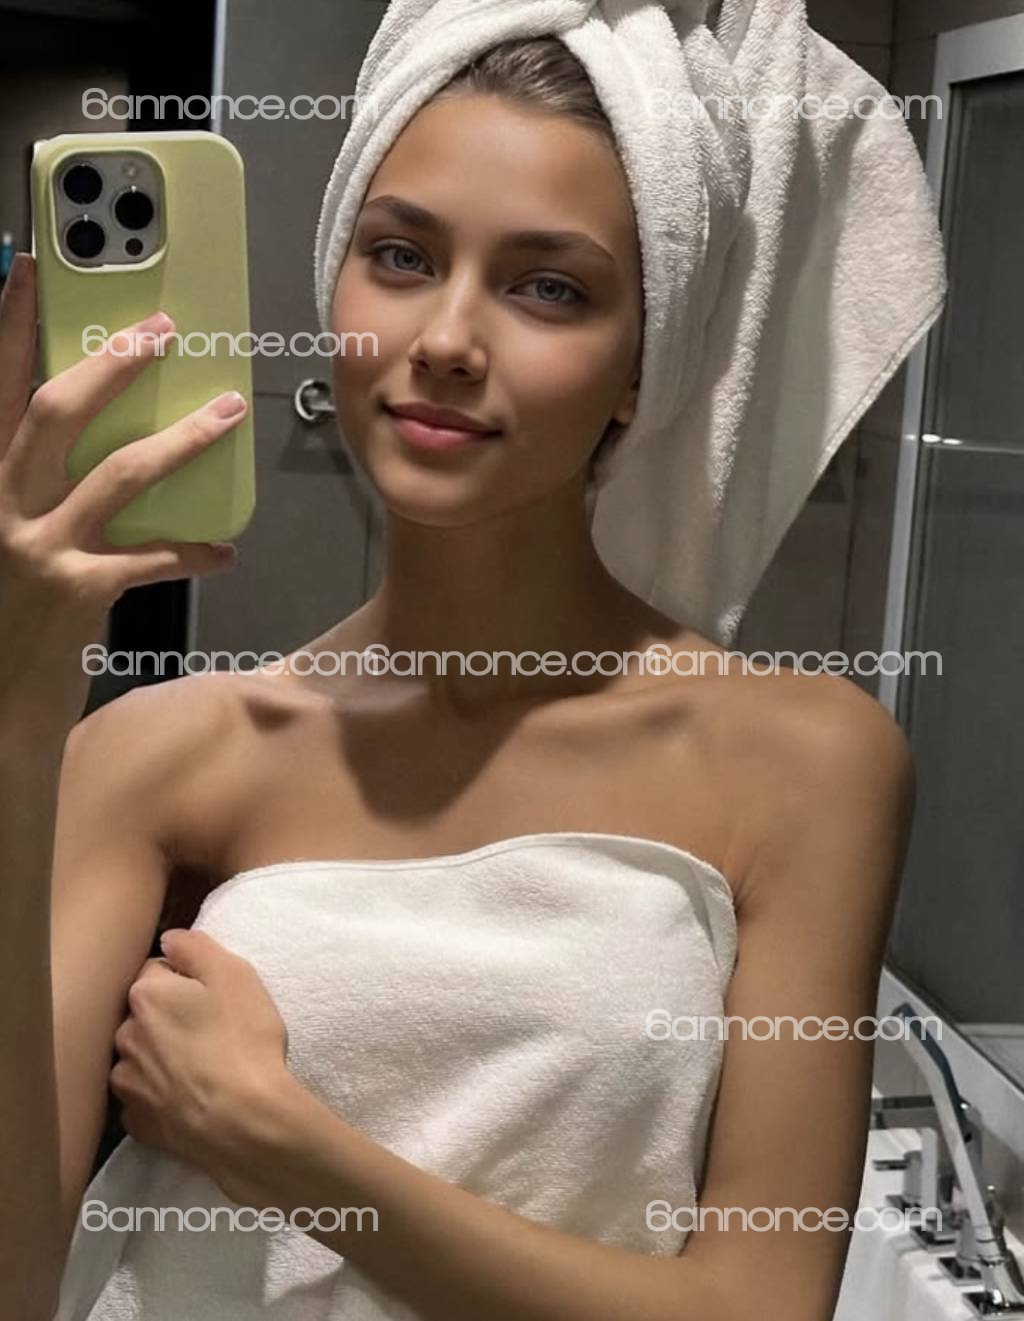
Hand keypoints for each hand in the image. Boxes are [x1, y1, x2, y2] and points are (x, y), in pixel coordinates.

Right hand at [0, 252, 244, 733]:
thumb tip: (96, 442)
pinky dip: (190, 552)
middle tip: (159, 328)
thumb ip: (30, 488)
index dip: (5, 326)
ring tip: (227, 412)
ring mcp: (35, 548)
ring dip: (181, 439)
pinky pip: (149, 558)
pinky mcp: (77, 592)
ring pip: (117, 473)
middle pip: (53, 412)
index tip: (25, 269)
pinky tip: (223, 550)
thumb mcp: (4, 538)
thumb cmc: (6, 616)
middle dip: (109, 365)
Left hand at [110, 929, 291, 1200]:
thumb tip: (167, 939)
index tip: (210, 994)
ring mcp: (126, 1083)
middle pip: (144, 1013)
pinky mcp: (137, 1122)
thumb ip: (195, 947)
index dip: (185, 978)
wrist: (243, 1121)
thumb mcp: (234, 974)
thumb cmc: (243, 1039)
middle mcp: (124, 1035)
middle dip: (167, 1016)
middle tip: (208, 1029)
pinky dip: (160, 1094)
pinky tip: (188, 1097)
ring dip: (159, 1055)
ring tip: (198, 1067)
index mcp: (145, 994)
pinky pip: (143, 1097)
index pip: (155, 969)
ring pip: (139, 1055)